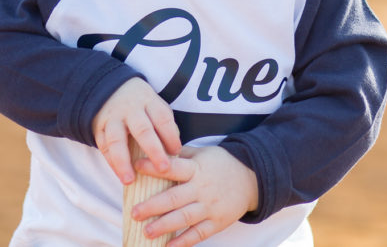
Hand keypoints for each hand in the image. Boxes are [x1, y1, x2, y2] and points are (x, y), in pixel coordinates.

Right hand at [92, 77, 180, 183]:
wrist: (110, 89)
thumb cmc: (140, 104)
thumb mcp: (155, 105)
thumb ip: (164, 124)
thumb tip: (174, 150)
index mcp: (148, 101)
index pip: (162, 117)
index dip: (170, 135)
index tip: (176, 151)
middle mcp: (130, 109)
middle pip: (142, 129)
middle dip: (154, 150)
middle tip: (163, 168)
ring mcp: (113, 118)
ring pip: (116, 140)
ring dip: (123, 162)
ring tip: (129, 180)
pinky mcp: (98, 128)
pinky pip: (103, 146)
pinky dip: (111, 162)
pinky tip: (120, 175)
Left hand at [130, 145, 258, 246]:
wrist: (251, 179)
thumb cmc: (221, 164)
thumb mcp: (203, 153)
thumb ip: (181, 154)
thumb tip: (157, 149)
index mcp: (197, 169)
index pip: (173, 167)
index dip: (154, 167)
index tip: (136, 166)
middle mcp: (202, 188)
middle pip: (175, 198)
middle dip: (153, 206)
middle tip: (135, 212)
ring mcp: (210, 207)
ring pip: (184, 218)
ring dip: (165, 226)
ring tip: (147, 231)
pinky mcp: (217, 222)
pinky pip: (199, 233)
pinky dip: (184, 241)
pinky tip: (168, 246)